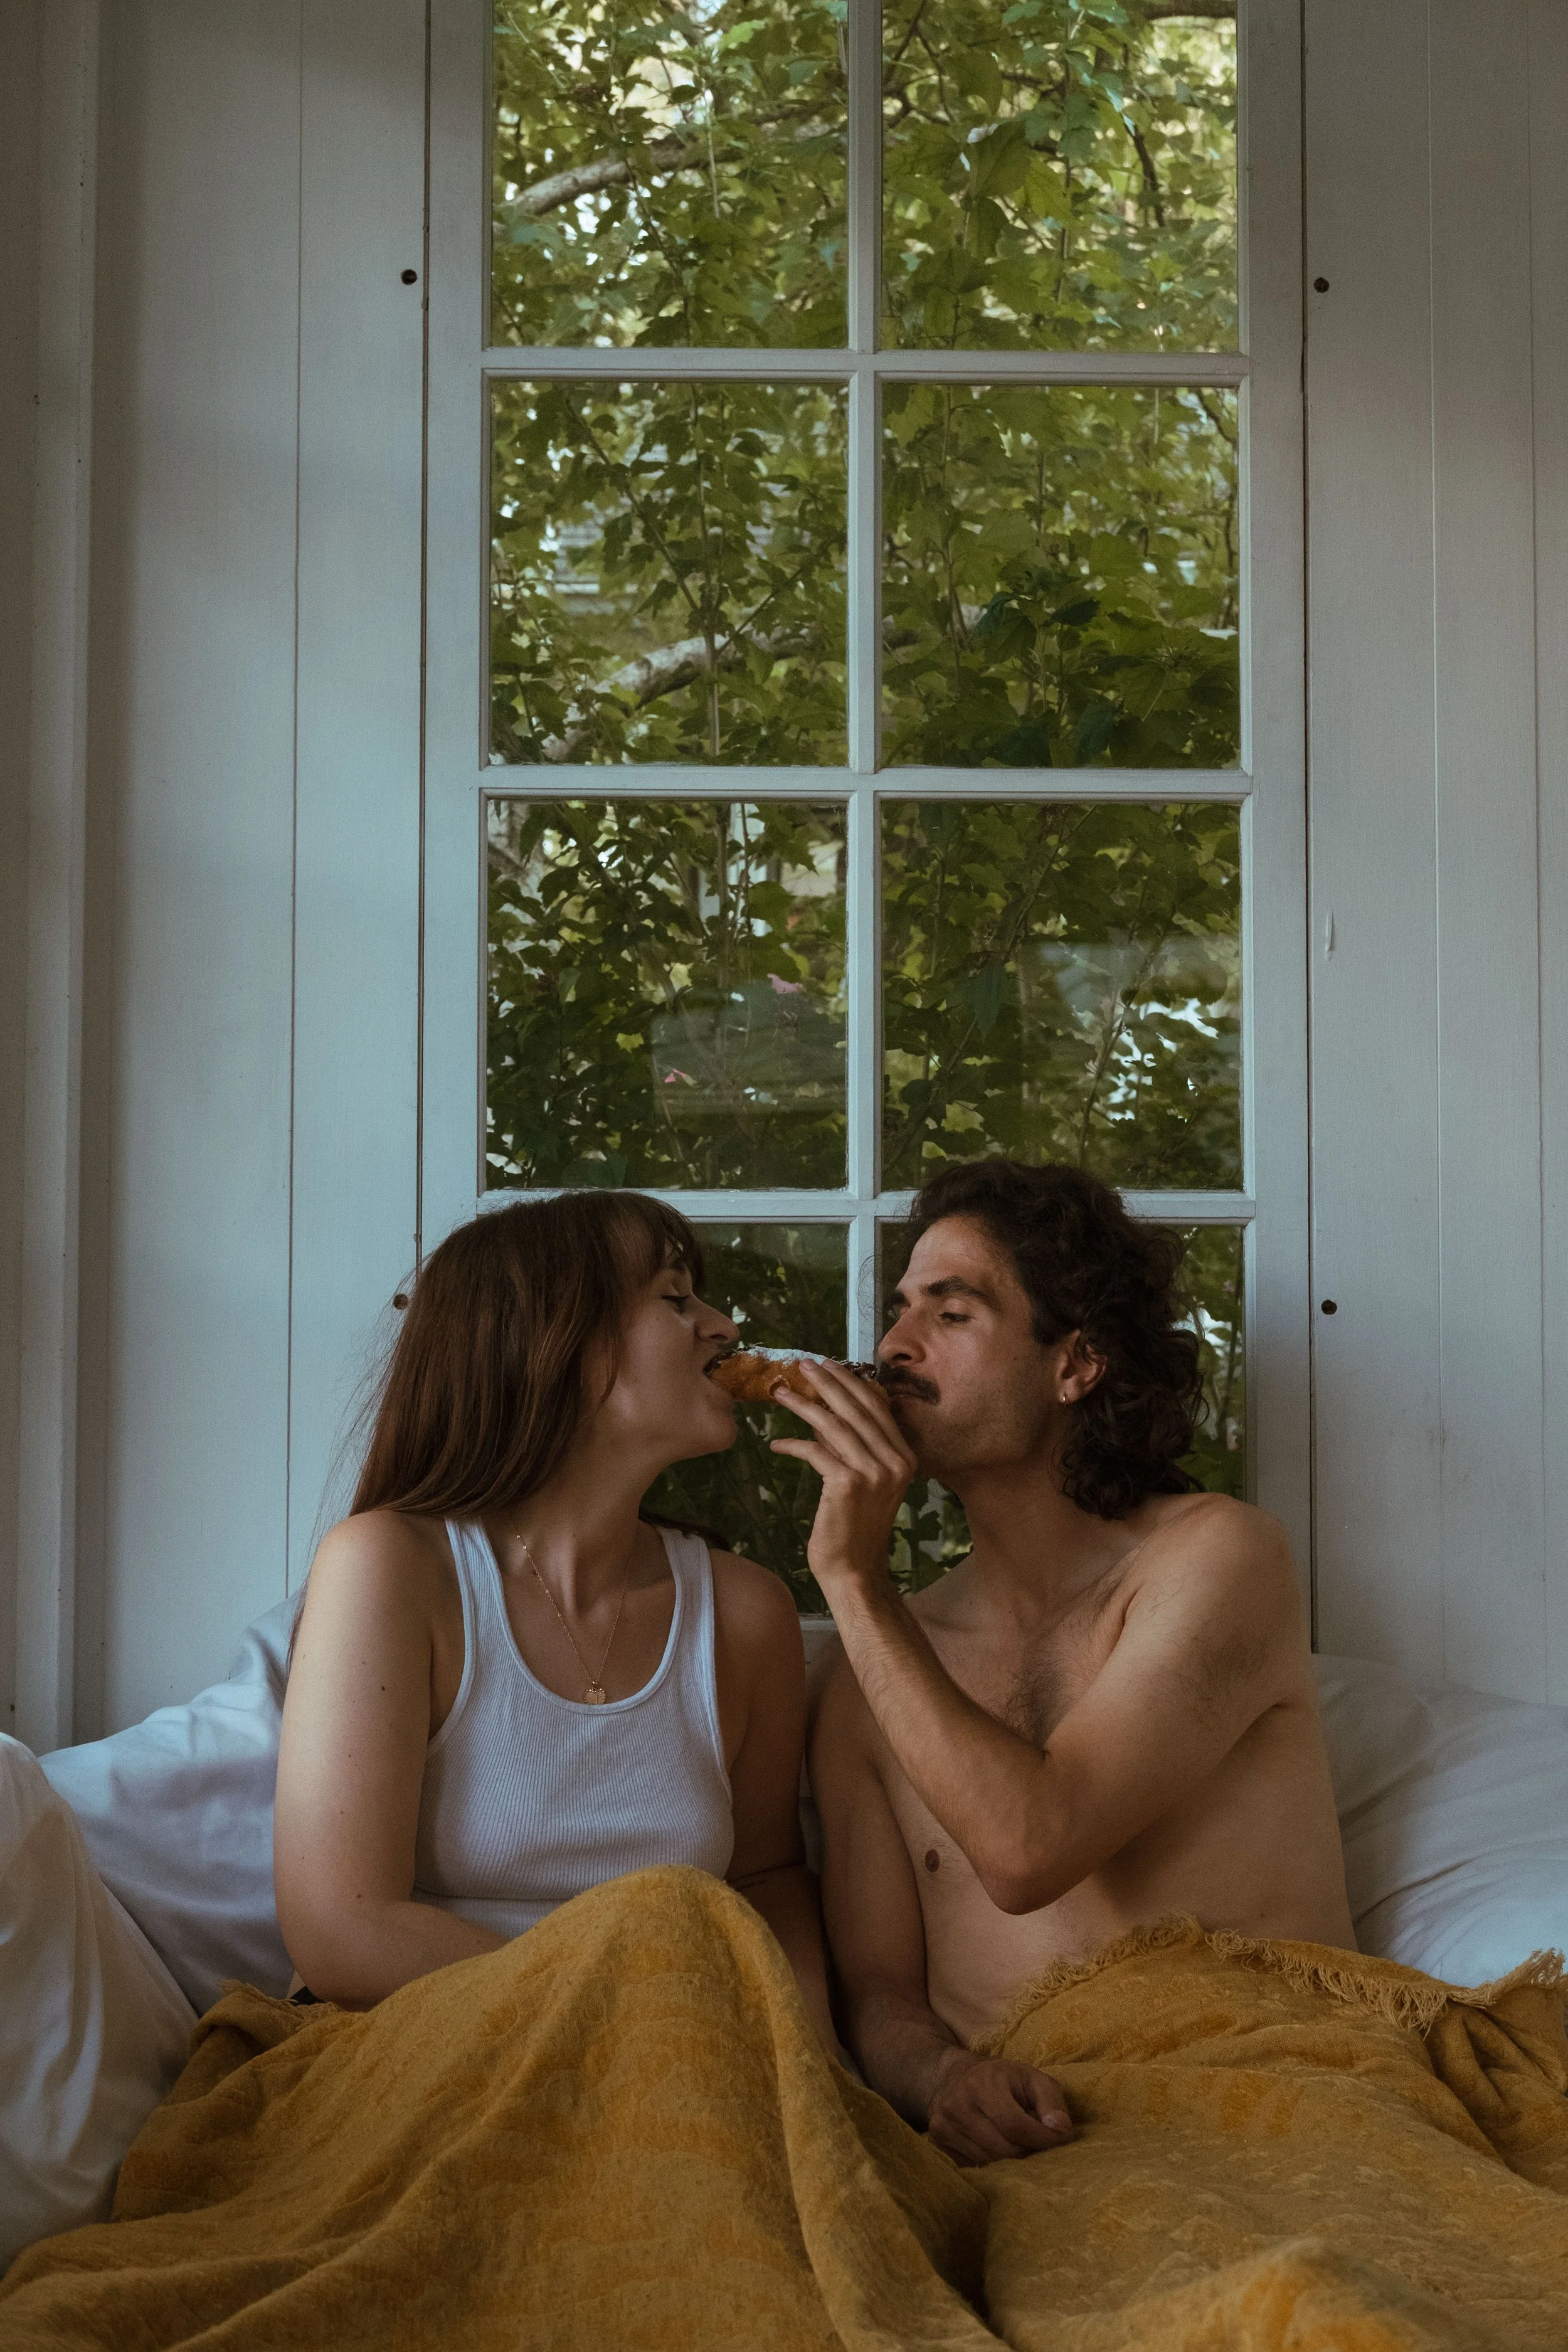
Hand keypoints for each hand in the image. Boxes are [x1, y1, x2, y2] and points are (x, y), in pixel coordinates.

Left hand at [767, 1361, 917, 1590]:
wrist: (855, 1570)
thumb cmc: (855, 1527)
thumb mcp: (863, 1481)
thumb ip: (852, 1449)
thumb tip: (826, 1417)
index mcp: (904, 1458)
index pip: (876, 1408)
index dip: (851, 1383)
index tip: (829, 1366)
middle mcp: (894, 1461)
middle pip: (856, 1409)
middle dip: (827, 1383)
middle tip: (803, 1365)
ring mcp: (873, 1472)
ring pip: (834, 1425)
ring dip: (804, 1404)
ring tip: (781, 1391)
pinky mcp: (847, 1484)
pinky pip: (816, 1451)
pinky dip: (793, 1444)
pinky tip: (777, 1443)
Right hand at [925, 2049, 1074, 2165]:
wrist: (954, 2077)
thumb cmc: (1001, 2079)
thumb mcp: (1031, 2077)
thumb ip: (1051, 2101)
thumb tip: (1062, 2130)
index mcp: (981, 2084)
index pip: (1016, 2126)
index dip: (1043, 2139)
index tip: (1060, 2140)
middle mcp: (957, 2106)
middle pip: (1004, 2150)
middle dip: (1029, 2151)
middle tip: (1039, 2145)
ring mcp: (943, 2128)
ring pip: (990, 2163)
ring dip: (1012, 2161)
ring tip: (1020, 2145)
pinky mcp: (938, 2145)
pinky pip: (974, 2169)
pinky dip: (992, 2166)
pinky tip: (998, 2150)